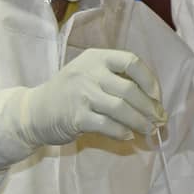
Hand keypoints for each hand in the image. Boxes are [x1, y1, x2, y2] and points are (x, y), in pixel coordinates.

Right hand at [22, 49, 164, 146]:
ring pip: (121, 109)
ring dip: (140, 122)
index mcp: (96, 57)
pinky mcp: (76, 117)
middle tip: (159, 120)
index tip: (156, 96)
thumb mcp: (89, 74)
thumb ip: (116, 80)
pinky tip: (128, 135)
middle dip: (149, 108)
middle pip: (129, 90)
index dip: (149, 80)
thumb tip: (152, 100)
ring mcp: (81, 94)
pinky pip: (107, 125)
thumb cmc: (70, 93)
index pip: (131, 61)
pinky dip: (122, 132)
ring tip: (149, 129)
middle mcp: (89, 72)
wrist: (35, 111)